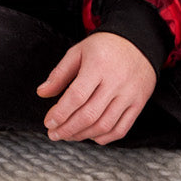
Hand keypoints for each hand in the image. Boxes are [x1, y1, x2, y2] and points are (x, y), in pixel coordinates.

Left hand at [37, 32, 157, 144]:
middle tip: (54, 133)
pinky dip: (104, 138)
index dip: (60, 113)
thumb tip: (42, 93)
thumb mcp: (78, 51)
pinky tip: (90, 136)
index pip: (77, 96)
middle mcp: (116, 81)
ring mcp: (129, 95)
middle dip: (68, 128)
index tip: (48, 122)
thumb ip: (60, 73)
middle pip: (89, 114)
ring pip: (104, 125)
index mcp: (98, 65)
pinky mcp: (138, 104)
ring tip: (68, 135)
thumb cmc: (104, 46)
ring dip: (83, 135)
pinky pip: (121, 129)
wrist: (138, 42)